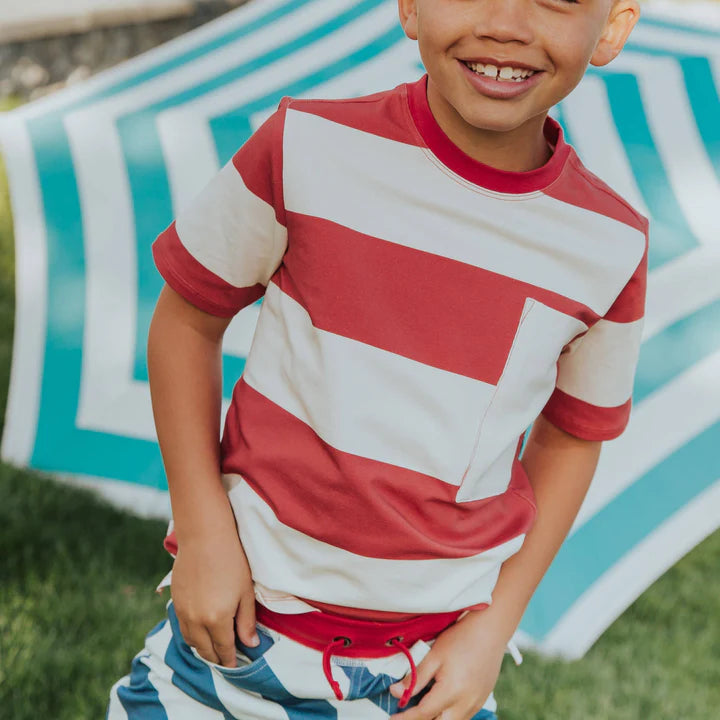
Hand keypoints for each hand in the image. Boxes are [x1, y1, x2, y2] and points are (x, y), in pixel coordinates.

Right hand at [171, 525, 256, 667]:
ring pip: (190, 641)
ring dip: (202, 648)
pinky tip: (200, 630)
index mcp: (217, 619)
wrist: (204, 537)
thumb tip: (250, 644)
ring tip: (213, 648)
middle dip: (216, 658)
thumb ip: (246, 621)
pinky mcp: (175, 601)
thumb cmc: (231, 560)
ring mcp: (183, 611)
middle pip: (205, 650)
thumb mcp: (245, 591)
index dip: (230, 660)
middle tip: (226, 660)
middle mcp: (196, 620)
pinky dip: (191, 635)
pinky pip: (182, 627)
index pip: (224, 649)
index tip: (235, 666)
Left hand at [388, 611, 506, 719]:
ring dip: (436, 719)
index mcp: (452, 692)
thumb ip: (416, 677)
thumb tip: (396, 692)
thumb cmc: (462, 638)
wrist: (490, 629)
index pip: (424, 714)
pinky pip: (462, 717)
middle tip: (407, 714)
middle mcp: (466, 704)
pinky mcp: (481, 700)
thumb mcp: (434, 655)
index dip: (405, 718)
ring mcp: (476, 704)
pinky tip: (440, 704)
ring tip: (421, 708)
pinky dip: (448, 715)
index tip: (392, 718)